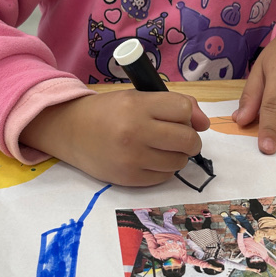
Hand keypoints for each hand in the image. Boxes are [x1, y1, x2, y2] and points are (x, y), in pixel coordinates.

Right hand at [20, 90, 209, 186]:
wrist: (71, 131)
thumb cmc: (108, 112)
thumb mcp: (136, 97)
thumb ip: (172, 105)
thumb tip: (204, 123)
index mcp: (137, 106)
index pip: (184, 110)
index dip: (191, 115)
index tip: (187, 120)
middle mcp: (135, 132)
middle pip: (187, 139)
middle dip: (190, 139)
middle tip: (180, 137)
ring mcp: (132, 158)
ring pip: (179, 161)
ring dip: (178, 155)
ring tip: (162, 148)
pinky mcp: (129, 178)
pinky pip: (164, 177)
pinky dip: (164, 169)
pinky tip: (151, 159)